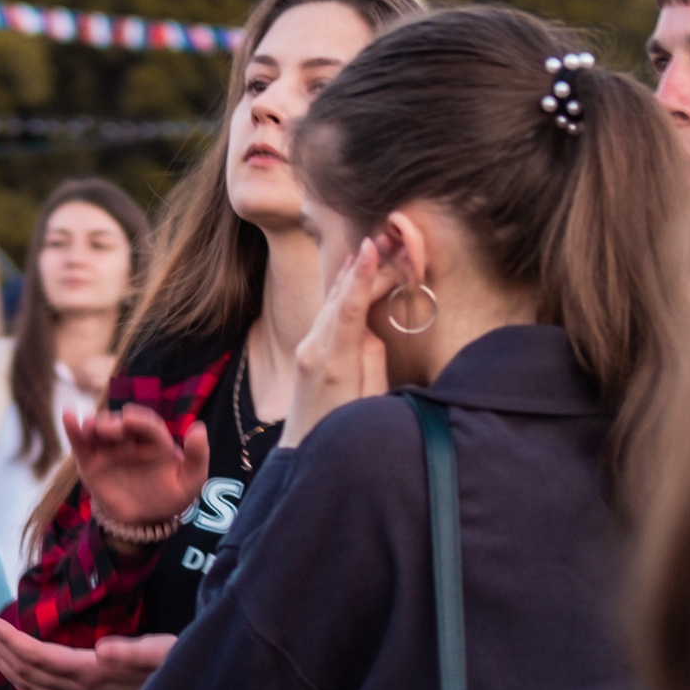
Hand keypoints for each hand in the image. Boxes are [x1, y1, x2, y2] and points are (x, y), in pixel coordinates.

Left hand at [0, 606, 176, 689]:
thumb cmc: (176, 665)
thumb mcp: (161, 652)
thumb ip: (132, 652)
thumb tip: (102, 651)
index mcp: (90, 674)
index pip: (34, 655)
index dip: (5, 636)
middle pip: (24, 669)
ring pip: (29, 682)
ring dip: (2, 661)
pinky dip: (19, 677)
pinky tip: (12, 667)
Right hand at [71, 405, 208, 534]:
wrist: (142, 523)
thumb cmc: (168, 498)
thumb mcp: (190, 482)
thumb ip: (197, 457)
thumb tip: (198, 428)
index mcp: (154, 441)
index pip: (147, 425)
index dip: (139, 420)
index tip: (130, 420)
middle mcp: (130, 440)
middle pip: (120, 425)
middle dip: (113, 424)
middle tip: (108, 430)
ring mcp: (109, 449)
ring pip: (99, 430)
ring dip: (93, 424)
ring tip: (89, 427)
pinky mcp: (90, 461)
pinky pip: (81, 443)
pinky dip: (73, 429)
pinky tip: (67, 415)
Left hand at [287, 233, 407, 448]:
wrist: (301, 455)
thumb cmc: (342, 434)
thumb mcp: (369, 403)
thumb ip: (371, 361)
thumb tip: (370, 328)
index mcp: (332, 362)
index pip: (348, 308)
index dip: (362, 275)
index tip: (372, 245)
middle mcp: (313, 348)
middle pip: (340, 295)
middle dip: (363, 265)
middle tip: (388, 234)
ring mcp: (306, 347)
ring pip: (332, 300)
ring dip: (354, 272)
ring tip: (376, 244)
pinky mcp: (306, 350)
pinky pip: (328, 312)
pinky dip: (344, 290)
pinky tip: (355, 272)